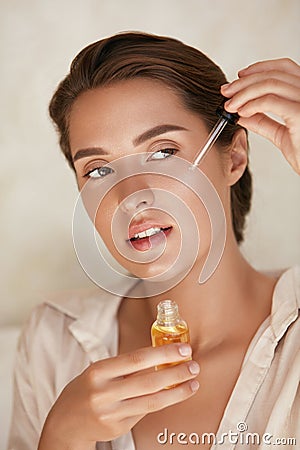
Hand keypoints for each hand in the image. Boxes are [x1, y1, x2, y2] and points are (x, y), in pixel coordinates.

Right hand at [38, 343, 198, 448]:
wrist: (65, 423)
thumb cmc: (85, 390)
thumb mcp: (98, 372)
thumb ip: (124, 366)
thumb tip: (158, 356)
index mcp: (98, 372)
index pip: (137, 359)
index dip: (163, 354)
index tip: (182, 349)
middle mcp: (104, 393)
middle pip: (148, 381)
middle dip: (175, 373)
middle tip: (193, 365)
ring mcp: (112, 413)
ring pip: (152, 401)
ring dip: (177, 391)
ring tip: (192, 382)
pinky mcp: (118, 428)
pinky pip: (145, 412)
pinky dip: (163, 401)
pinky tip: (175, 394)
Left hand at [220, 58, 299, 173]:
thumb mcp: (281, 134)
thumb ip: (263, 122)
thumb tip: (242, 114)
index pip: (284, 68)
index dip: (259, 68)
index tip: (239, 77)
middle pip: (273, 74)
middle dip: (244, 82)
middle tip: (226, 92)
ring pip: (269, 84)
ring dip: (244, 93)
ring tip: (230, 105)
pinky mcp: (299, 113)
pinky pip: (270, 101)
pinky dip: (251, 105)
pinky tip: (241, 112)